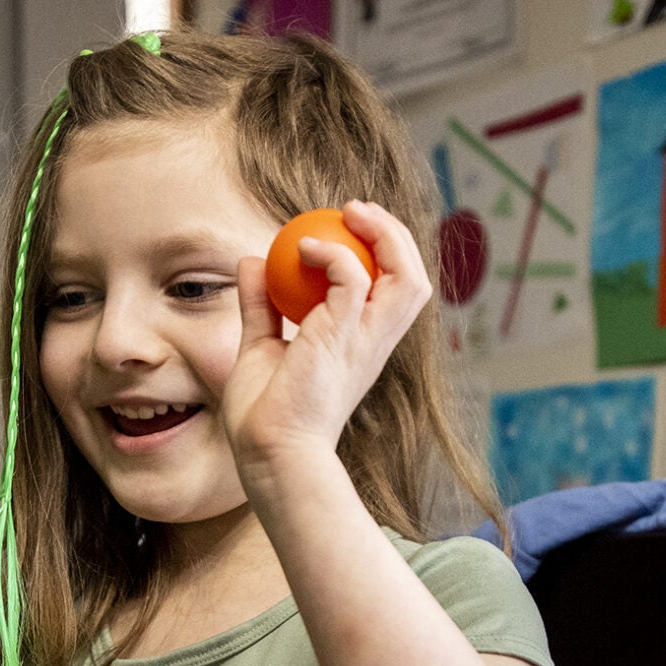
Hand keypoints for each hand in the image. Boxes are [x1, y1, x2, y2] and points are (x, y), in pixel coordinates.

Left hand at [221, 200, 430, 490]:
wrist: (268, 453)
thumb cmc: (265, 417)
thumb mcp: (260, 348)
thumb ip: (260, 305)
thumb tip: (251, 260)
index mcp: (362, 344)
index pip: (394, 290)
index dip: (383, 251)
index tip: (346, 226)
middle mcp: (373, 341)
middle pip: (414, 277)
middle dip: (395, 234)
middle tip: (355, 211)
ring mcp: (363, 341)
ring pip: (408, 276)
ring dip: (385, 235)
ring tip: (350, 214)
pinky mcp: (342, 338)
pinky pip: (353, 277)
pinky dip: (333, 253)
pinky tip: (303, 250)